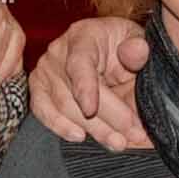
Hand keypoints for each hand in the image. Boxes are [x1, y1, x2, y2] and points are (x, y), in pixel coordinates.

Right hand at [32, 17, 149, 147]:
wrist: (109, 49)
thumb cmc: (122, 44)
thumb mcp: (136, 40)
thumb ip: (138, 47)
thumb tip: (137, 50)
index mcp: (83, 36)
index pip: (79, 63)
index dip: (85, 88)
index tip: (91, 110)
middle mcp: (58, 52)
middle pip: (73, 92)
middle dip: (105, 119)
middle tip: (131, 134)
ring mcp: (46, 71)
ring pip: (63, 107)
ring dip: (93, 129)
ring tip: (118, 141)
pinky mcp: (40, 89)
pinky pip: (43, 111)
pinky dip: (60, 126)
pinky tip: (80, 136)